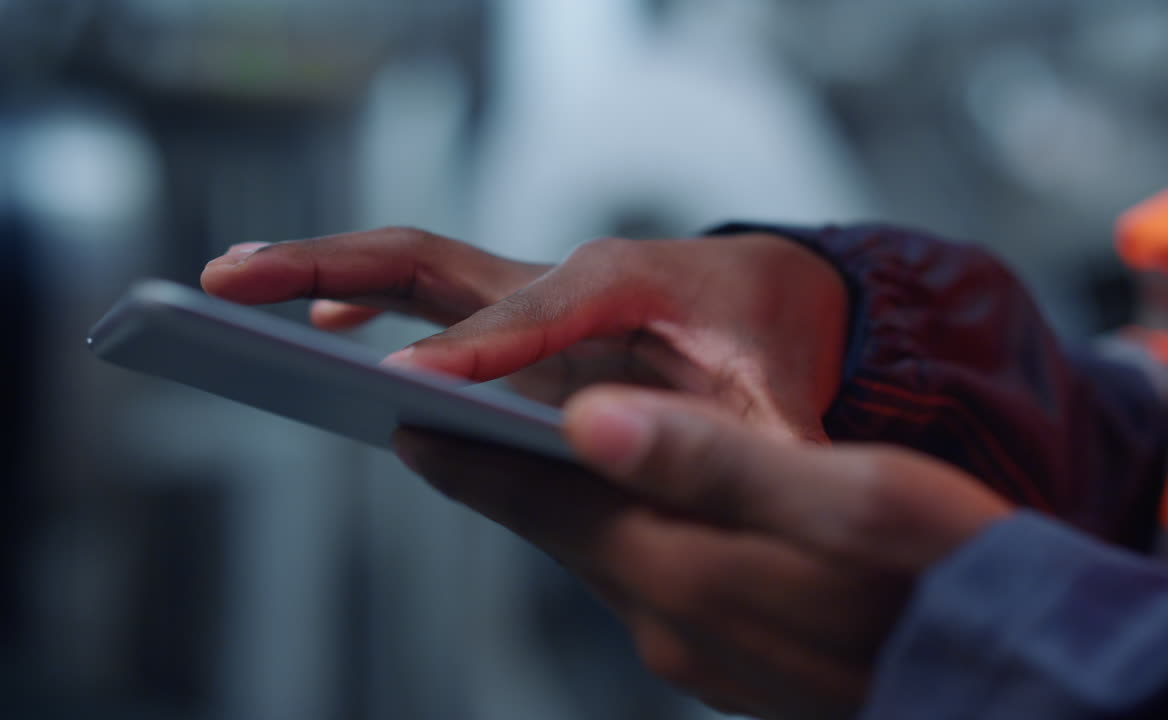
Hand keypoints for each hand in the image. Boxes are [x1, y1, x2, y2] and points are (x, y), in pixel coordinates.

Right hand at [201, 226, 847, 441]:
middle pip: (437, 264)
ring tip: (233, 286)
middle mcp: (565, 278)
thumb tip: (771, 499)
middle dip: (337, 270)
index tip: (407, 384)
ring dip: (324, 272)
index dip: (476, 353)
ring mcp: (532, 294)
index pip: (536, 316)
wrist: (776, 291)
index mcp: (626, 288)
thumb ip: (774, 453)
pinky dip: (367, 301)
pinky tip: (321, 322)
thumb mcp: (785, 403)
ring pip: (415, 270)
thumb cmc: (774, 339)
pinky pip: (427, 297)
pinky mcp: (517, 316)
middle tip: (239, 284)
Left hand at [393, 386, 1011, 718]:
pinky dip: (626, 539)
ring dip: (562, 509)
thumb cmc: (950, 571)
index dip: (472, 456)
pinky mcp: (742, 666)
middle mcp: (678, 624)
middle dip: (500, 478)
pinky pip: (657, 586)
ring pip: (608, 560)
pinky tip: (636, 516)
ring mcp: (709, 656)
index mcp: (687, 571)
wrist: (1018, 681)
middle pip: (563, 533)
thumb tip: (586, 418)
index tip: (404, 415)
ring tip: (526, 459)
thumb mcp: (841, 494)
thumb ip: (706, 458)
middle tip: (442, 427)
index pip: (546, 504)